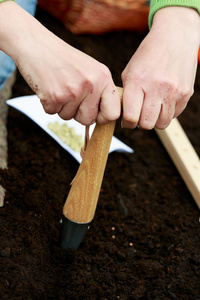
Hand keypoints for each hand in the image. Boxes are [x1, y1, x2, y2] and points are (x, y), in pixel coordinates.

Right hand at [0, 2, 119, 125]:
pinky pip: (53, 113)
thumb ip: (100, 91)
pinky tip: (48, 87)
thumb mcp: (90, 69)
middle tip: (70, 96)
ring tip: (59, 86)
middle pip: (88, 120)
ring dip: (61, 107)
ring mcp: (73, 91)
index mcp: (104, 77)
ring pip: (69, 117)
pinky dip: (48, 104)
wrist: (36, 44)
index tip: (94, 114)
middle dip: (77, 114)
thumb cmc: (63, 59)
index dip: (102, 118)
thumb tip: (106, 117)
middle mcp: (91, 84)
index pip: (113, 113)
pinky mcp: (55, 96)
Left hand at [121, 7, 199, 129]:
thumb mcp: (130, 71)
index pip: (130, 116)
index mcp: (137, 81)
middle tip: (139, 115)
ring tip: (151, 110)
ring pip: (161, 124)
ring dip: (154, 120)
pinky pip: (173, 115)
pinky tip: (162, 102)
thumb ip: (126, 95)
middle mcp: (156, 87)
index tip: (127, 121)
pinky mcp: (185, 94)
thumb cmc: (148, 56)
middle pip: (146, 124)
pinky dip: (166, 113)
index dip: (126, 123)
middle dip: (140, 123)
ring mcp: (173, 92)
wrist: (175, 37)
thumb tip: (125, 118)